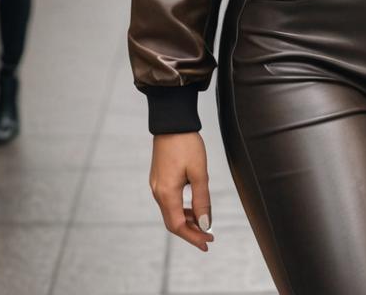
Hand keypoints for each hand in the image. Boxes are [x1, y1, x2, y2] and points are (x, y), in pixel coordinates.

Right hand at [150, 133, 214, 251]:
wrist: (172, 122)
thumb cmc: (187, 144)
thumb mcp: (199, 172)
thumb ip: (202, 200)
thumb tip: (204, 225)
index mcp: (167, 193)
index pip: (178, 225)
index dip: (193, 237)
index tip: (208, 242)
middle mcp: (158, 192)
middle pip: (172, 222)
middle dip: (190, 232)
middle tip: (207, 238)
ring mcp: (156, 185)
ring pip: (170, 212)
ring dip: (186, 221)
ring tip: (203, 224)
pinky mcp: (159, 178)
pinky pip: (168, 201)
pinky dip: (181, 209)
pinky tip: (193, 207)